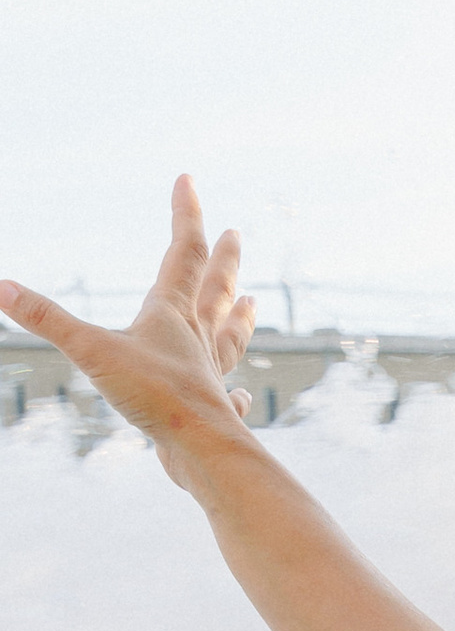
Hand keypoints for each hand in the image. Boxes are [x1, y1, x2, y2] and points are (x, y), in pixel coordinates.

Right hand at [0, 177, 258, 475]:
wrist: (203, 452)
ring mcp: (210, 375)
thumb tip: (1, 288)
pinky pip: (229, 397)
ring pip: (228, 338)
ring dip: (239, 317)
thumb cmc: (156, 397)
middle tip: (237, 235)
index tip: (189, 179)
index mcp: (172, 314)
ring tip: (253, 303)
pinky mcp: (213, 412)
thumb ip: (48, 320)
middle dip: (225, 258)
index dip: (185, 213)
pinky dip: (234, 393)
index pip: (183, 250)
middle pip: (216, 288)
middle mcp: (198, 339)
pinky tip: (239, 394)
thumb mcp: (92, 352)